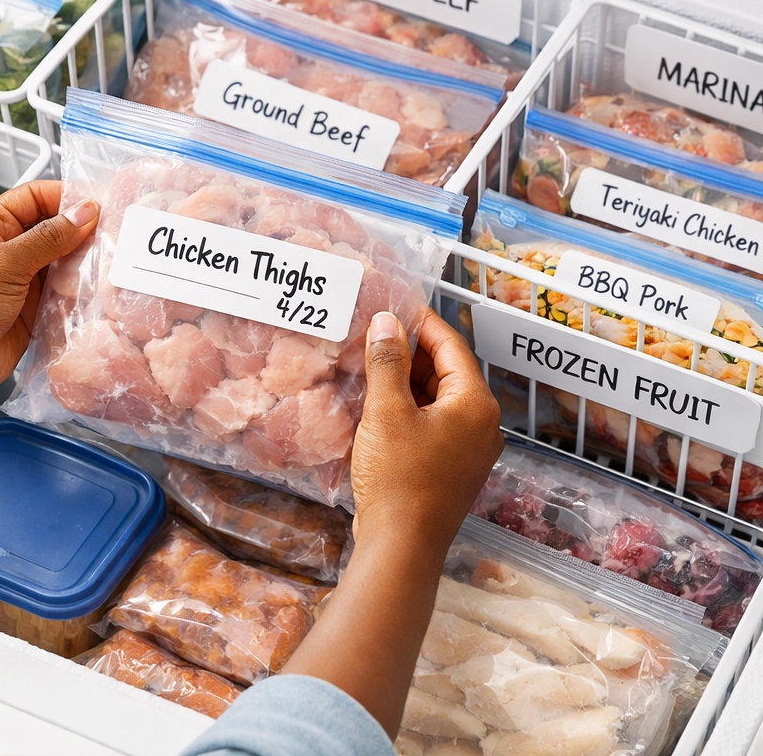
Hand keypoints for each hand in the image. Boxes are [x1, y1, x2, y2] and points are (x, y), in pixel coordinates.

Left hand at [0, 180, 97, 407]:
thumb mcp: (5, 263)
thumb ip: (48, 237)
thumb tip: (85, 212)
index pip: (36, 197)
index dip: (67, 196)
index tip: (100, 203)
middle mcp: (8, 248)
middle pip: (54, 228)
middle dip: (81, 231)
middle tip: (115, 234)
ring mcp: (23, 279)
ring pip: (63, 260)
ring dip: (83, 262)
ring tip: (110, 261)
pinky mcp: (35, 307)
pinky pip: (65, 291)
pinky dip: (80, 290)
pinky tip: (98, 289)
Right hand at [350, 308, 502, 549]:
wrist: (401, 547)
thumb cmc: (398, 477)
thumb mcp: (387, 412)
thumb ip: (387, 361)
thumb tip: (387, 321)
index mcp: (476, 405)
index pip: (452, 347)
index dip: (423, 323)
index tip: (396, 306)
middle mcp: (482, 424)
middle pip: (448, 372)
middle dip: (412, 351)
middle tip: (376, 333)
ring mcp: (469, 449)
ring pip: (439, 399)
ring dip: (408, 380)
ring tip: (372, 362)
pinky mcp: (451, 468)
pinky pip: (434, 423)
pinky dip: (410, 407)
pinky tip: (379, 402)